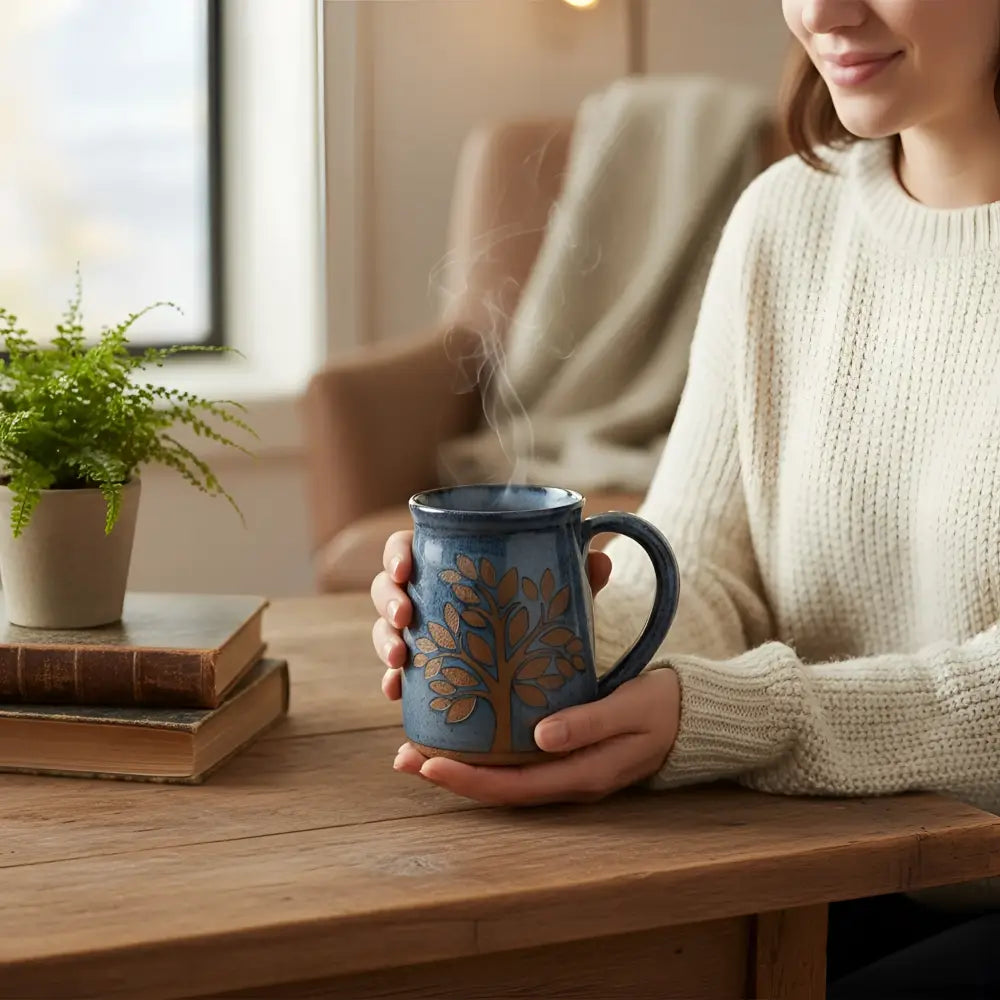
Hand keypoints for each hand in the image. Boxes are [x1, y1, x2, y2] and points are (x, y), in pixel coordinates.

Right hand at [371, 530, 612, 700]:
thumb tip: (600, 561)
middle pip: (387, 587)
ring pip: (385, 627)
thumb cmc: (537, 607)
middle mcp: (424, 592)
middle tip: (407, 617)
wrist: (536, 654)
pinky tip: (395, 690)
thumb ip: (575, 577)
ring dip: (384, 640)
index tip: (406, 569)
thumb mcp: (556, 593)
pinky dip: (392, 679)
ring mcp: (418, 630)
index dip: (396, 555)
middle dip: (389, 601)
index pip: (406, 546)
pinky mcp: (421, 665)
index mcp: (445, 560)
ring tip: (401, 658)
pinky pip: (395, 671)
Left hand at [393, 667, 679, 804]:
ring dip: (461, 767)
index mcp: (581, 774)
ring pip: (503, 777)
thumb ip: (589, 722)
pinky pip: (516, 762)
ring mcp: (565, 771)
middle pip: (498, 789)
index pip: (513, 787)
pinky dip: (483, 753)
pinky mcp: (564, 754)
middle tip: (403, 757)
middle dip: (449, 776)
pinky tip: (462, 735)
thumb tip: (540, 738)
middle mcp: (566, 780)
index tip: (428, 764)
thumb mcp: (630, 709)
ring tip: (417, 750)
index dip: (468, 780)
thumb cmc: (661, 707)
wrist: (689, 714)